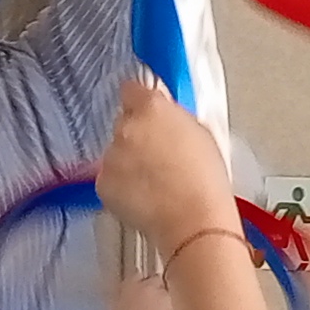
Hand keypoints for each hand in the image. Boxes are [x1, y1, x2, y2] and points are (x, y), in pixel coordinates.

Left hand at [96, 70, 240, 248]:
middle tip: (159, 155)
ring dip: (128, 162)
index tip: (143, 107)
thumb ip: (175, 118)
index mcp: (152, 108)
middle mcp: (126, 128)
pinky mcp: (103, 183)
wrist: (193, 221)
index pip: (131, 89)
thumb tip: (167, 116)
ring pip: (115, 153)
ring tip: (156, 182)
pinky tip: (145, 196)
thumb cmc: (206, 181)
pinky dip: (122, 186)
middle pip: (123, 123)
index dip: (139, 100)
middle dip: (137, 135)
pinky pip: (109, 178)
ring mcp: (111, 156)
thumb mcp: (202, 134)